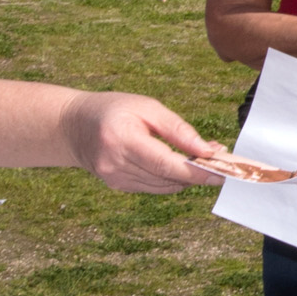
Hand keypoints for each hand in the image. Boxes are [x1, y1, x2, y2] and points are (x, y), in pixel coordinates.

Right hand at [63, 92, 222, 191]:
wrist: (74, 126)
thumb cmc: (113, 110)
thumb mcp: (147, 107)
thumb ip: (178, 130)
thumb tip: (208, 151)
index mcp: (122, 140)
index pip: (165, 164)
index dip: (196, 171)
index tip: (222, 172)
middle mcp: (116, 165)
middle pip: (168, 178)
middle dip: (197, 172)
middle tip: (220, 161)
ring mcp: (115, 179)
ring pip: (164, 187)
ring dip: (186, 176)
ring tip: (200, 158)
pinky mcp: (118, 187)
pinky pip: (155, 187)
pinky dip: (171, 178)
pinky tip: (178, 164)